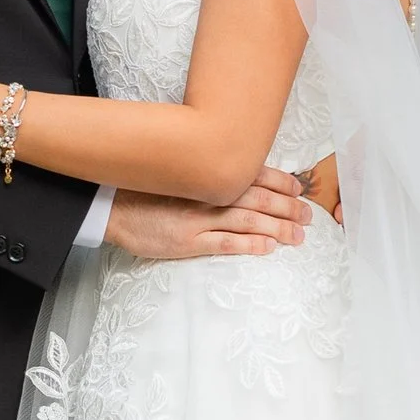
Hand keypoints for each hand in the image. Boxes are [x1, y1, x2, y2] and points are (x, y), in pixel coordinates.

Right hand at [108, 169, 309, 263]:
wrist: (111, 204)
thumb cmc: (144, 188)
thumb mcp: (178, 173)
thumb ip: (205, 175)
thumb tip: (232, 172)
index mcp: (206, 174)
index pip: (252, 174)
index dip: (279, 181)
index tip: (298, 188)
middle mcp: (207, 193)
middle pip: (258, 198)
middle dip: (287, 206)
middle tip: (308, 215)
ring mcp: (199, 218)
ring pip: (248, 221)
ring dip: (278, 227)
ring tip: (298, 236)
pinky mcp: (188, 240)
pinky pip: (225, 243)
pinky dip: (249, 244)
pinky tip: (269, 247)